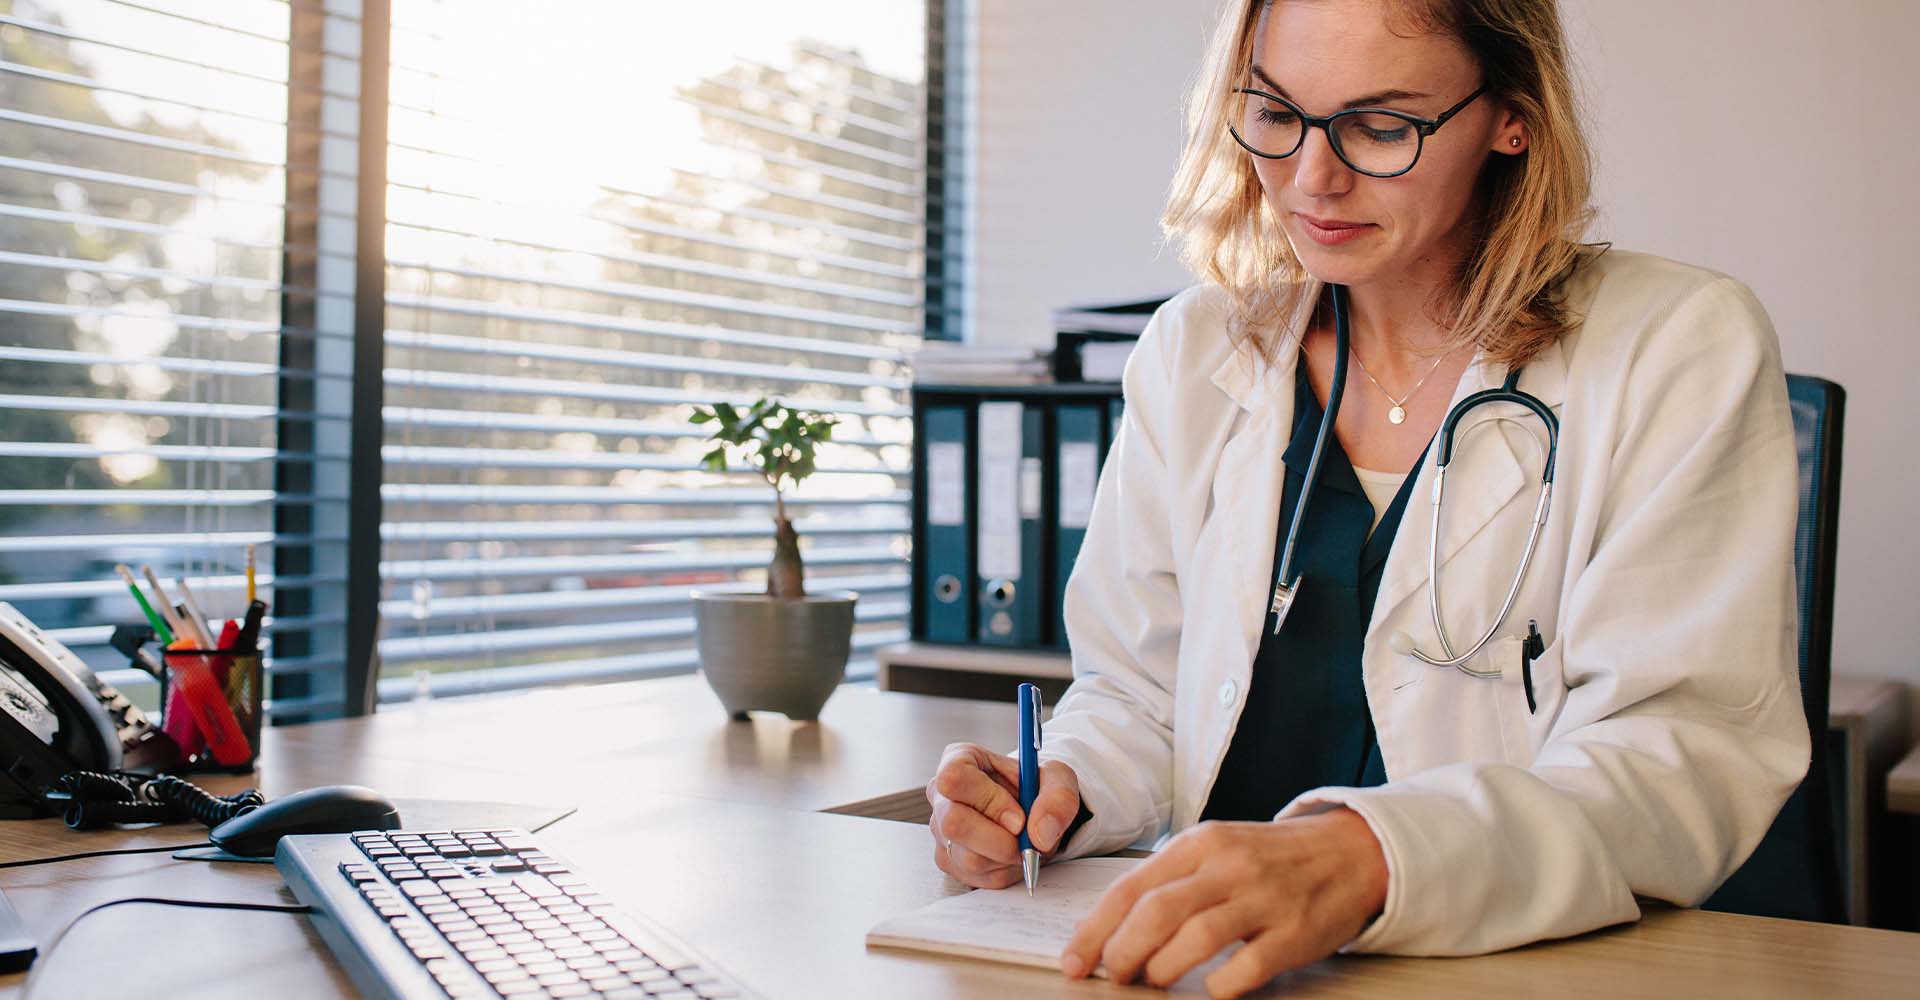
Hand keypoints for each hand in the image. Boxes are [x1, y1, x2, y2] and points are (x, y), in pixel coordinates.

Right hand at [925, 742, 1080, 888]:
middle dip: (1000, 839)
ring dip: (1007, 857)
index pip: (955, 778)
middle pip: (954, 823)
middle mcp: (942, 795)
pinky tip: (1012, 854)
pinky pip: (977, 877)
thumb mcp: (1058, 779)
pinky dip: (1004, 871)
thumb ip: (1058, 798)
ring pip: (968, 857)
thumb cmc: (1037, 787)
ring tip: (1022, 841)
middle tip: (1025, 837)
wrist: (1034, 811)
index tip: (1019, 817)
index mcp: (960, 759)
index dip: (989, 800)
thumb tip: (1040, 833)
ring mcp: (941, 831)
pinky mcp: (948, 860)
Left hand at [1060, 808, 1387, 997]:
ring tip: (1153, 980)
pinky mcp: (1294, 932)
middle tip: (1113, 975)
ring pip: (1196, 936)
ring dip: (1163, 967)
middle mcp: (1228, 866)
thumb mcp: (1216, 848)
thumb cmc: (1270, 857)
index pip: (1131, 887)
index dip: (1095, 929)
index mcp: (1200, 843)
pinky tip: (1210, 989)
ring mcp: (1264, 899)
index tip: (1075, 959)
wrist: (1351, 851)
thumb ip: (1171, 881)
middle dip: (1122, 951)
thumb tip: (1112, 927)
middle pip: (1157, 911)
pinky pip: (1248, 966)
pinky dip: (1220, 985)